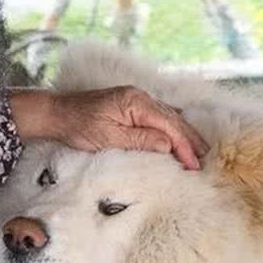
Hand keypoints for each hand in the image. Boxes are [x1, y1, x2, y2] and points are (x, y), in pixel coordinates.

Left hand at [8, 87, 208, 169]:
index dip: (184, 146)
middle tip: (204, 159)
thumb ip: (141, 140)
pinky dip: (172, 126)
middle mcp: (140, 97)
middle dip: (190, 140)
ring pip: (168, 117)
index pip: (169, 126)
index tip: (193, 164)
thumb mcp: (110, 137)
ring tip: (198, 150)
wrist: (59, 113)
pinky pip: (158, 115)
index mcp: (136, 103)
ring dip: (183, 133)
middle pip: (173, 119)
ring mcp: (136, 99)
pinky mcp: (130, 104)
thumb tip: (168, 145)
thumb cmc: (80, 126)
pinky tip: (179, 133)